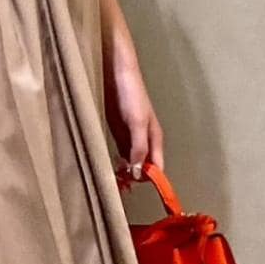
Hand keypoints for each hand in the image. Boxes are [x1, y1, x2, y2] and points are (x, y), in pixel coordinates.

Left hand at [103, 38, 164, 191]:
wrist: (116, 72)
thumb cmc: (131, 94)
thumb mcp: (137, 122)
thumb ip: (139, 147)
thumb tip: (140, 173)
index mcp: (154, 138)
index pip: (157, 167)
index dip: (150, 180)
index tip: (136, 191)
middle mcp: (144, 140)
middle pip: (144, 167)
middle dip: (134, 179)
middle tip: (119, 189)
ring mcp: (130, 136)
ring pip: (131, 162)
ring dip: (124, 173)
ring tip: (112, 184)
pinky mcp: (117, 132)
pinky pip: (120, 153)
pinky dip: (116, 163)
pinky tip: (108, 169)